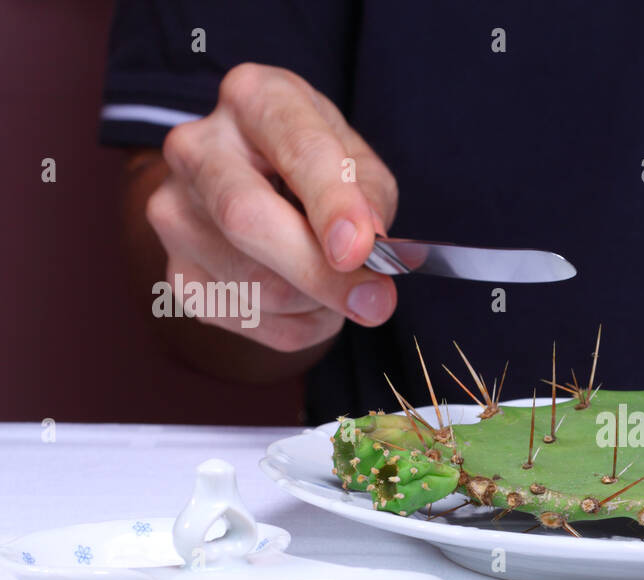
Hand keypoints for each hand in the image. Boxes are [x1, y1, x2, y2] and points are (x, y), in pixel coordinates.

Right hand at [146, 63, 398, 352]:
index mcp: (253, 99)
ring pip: (254, 283)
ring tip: (338, 283)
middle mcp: (196, 147)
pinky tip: (307, 298)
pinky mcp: (176, 272)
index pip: (295, 149)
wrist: (254, 184)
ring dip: (317, 301)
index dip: (331, 204)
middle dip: (317, 271)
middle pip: (245, 218)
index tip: (358, 250)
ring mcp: (174, 212)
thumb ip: (370, 201)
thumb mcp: (359, 164)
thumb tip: (366, 255)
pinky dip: (298, 325)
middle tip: (376, 303)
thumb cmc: (316, 168)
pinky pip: (249, 319)